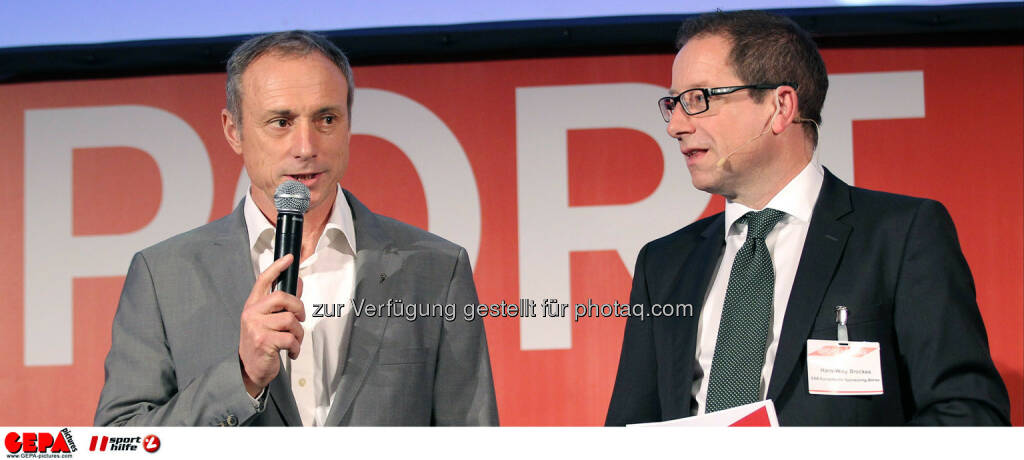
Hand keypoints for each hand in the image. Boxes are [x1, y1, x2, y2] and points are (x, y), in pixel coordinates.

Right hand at [238, 254, 304, 397]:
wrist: (250, 370)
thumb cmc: (261, 344)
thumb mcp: (268, 321)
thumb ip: (282, 304)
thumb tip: (298, 284)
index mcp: (253, 306)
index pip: (263, 280)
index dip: (277, 267)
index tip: (289, 258)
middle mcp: (252, 313)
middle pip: (282, 297)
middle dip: (298, 308)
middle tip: (300, 319)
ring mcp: (256, 327)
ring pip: (290, 320)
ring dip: (299, 333)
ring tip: (294, 342)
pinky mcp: (263, 341)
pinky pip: (290, 338)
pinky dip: (296, 347)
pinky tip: (291, 352)